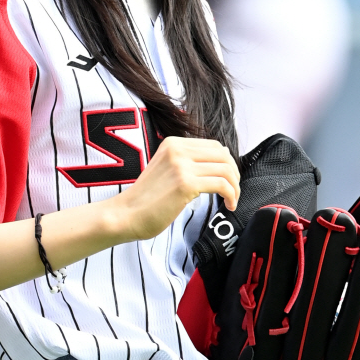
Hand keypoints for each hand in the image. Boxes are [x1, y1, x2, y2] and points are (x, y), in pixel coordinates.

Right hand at [115, 136, 239, 241]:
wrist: (124, 215)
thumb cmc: (144, 200)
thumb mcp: (165, 170)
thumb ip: (186, 164)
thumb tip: (217, 164)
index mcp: (173, 143)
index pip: (214, 145)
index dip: (227, 162)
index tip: (228, 180)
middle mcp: (178, 149)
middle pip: (223, 155)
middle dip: (234, 174)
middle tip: (233, 191)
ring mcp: (181, 165)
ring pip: (225, 169)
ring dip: (235, 187)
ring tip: (232, 200)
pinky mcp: (185, 183)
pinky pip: (222, 184)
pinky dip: (231, 195)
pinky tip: (228, 205)